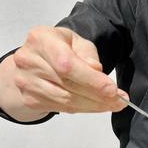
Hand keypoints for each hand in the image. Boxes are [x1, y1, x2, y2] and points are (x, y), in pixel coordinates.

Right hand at [0, 26, 127, 120]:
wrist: (34, 58)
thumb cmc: (59, 46)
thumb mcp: (76, 41)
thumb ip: (88, 54)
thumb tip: (96, 72)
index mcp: (41, 39)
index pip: (67, 64)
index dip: (91, 80)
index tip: (112, 90)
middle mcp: (29, 60)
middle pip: (69, 85)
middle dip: (99, 96)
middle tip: (120, 100)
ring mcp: (26, 82)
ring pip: (67, 101)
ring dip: (94, 105)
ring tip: (113, 104)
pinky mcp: (30, 98)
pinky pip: (62, 108)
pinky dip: (84, 108)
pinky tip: (97, 105)